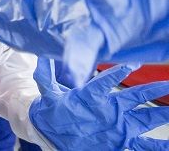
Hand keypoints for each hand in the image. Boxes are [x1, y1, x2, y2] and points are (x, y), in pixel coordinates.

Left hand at [29, 58, 168, 150]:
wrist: (56, 133)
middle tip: (167, 83)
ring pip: (145, 117)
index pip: (105, 83)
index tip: (131, 65)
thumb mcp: (48, 94)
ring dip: (161, 114)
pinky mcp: (121, 140)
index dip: (117, 74)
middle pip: (135, 96)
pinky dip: (158, 146)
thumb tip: (42, 56)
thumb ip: (45, 76)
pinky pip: (144, 144)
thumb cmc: (52, 112)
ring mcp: (118, 124)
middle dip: (152, 90)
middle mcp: (110, 107)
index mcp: (92, 96)